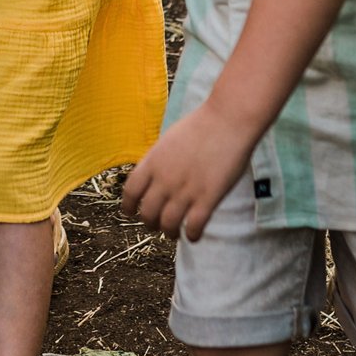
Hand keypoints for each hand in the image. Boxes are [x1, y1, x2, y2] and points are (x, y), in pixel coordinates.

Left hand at [121, 103, 256, 241]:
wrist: (228, 119)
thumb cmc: (201, 125)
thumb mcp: (168, 140)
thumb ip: (159, 161)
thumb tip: (154, 177)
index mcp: (152, 162)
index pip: (130, 192)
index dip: (128, 206)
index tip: (131, 212)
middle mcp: (165, 179)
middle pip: (147, 213)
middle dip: (150, 223)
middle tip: (157, 224)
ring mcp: (186, 190)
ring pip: (168, 224)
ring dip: (169, 233)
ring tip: (174, 234)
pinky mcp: (208, 198)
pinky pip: (194, 226)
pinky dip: (192, 235)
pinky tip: (194, 234)